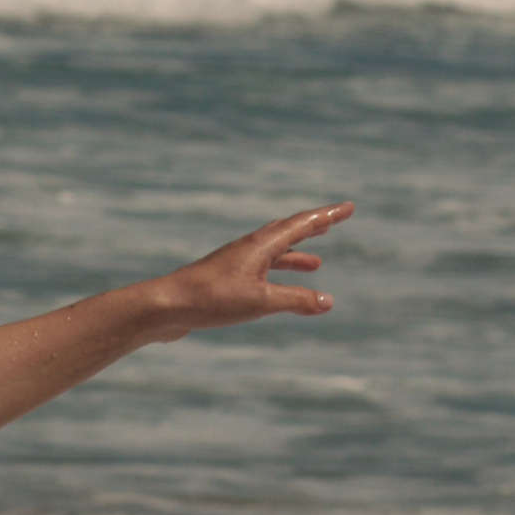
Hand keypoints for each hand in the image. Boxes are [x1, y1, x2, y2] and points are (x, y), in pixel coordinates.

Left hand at [163, 203, 352, 330]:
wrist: (165, 307)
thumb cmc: (211, 300)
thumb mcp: (261, 302)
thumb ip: (296, 300)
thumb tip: (328, 301)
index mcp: (260, 246)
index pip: (301, 224)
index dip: (327, 215)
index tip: (348, 207)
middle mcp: (248, 249)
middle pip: (286, 232)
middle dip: (312, 227)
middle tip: (332, 222)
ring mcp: (234, 264)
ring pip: (272, 253)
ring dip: (295, 255)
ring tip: (315, 263)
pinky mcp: (222, 281)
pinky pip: (257, 271)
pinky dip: (274, 274)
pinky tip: (275, 289)